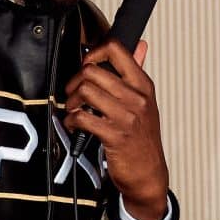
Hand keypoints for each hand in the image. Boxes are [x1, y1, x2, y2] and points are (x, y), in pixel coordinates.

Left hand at [64, 39, 166, 219]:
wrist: (148, 173)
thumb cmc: (143, 138)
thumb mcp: (146, 102)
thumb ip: (138, 72)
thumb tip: (140, 46)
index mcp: (143, 85)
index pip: (117, 49)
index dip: (93, 53)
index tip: (86, 65)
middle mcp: (136, 98)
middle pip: (93, 71)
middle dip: (75, 81)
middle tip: (73, 94)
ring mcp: (126, 116)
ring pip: (85, 91)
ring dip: (71, 101)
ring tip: (73, 109)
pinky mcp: (114, 135)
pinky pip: (82, 117)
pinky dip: (71, 120)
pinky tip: (74, 124)